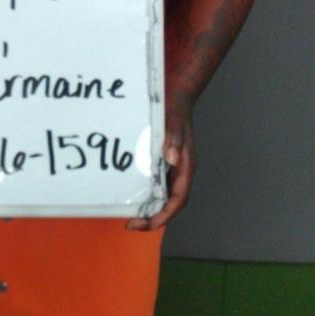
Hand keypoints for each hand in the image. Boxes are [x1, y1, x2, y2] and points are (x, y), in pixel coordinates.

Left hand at [126, 110, 196, 230]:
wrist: (176, 91)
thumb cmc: (175, 106)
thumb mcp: (173, 119)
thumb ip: (174, 138)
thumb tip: (172, 159)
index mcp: (185, 165)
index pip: (179, 198)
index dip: (166, 214)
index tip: (150, 224)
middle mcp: (179, 169)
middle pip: (169, 202)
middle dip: (153, 217)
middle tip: (131, 225)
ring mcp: (170, 166)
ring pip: (161, 194)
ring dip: (148, 207)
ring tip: (129, 215)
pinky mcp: (160, 159)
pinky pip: (153, 181)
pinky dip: (143, 191)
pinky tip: (128, 192)